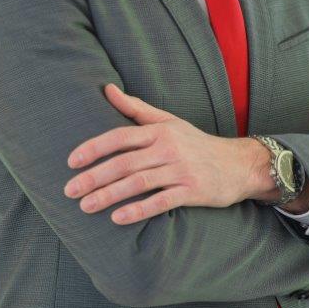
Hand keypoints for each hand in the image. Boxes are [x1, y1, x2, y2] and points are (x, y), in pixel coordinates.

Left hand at [63, 83, 249, 224]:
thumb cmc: (196, 143)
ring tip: (86, 206)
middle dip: (94, 177)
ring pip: (139, 182)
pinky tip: (119, 218)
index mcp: (159, 131)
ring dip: (109, 196)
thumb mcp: (169, 121)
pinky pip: (162, 201)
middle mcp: (168, 148)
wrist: (239, 164)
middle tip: (69, 190)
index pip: (120, 136)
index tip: (71, 161)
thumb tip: (107, 89)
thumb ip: (136, 108)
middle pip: (124, 162)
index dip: (94, 148)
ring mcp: (181, 169)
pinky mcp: (193, 191)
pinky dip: (139, 210)